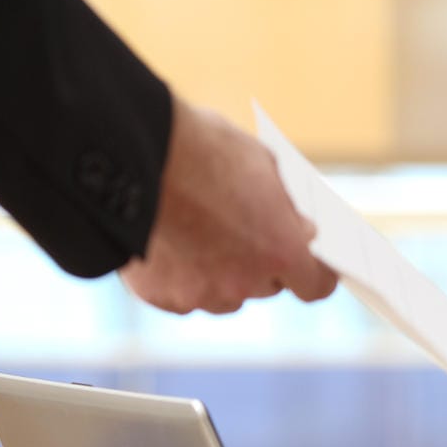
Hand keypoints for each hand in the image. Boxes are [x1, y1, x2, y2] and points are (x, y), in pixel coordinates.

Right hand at [119, 100, 338, 313]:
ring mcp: (201, 294)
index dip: (312, 272)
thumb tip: (299, 228)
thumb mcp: (261, 166)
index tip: (308, 262)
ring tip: (200, 232)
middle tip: (243, 231)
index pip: (316, 285)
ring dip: (221, 274)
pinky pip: (182, 295)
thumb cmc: (201, 149)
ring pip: (224, 295)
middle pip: (267, 287)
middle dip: (261, 263)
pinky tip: (170, 242)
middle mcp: (245, 283)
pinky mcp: (162, 297)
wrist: (131, 153)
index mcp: (282, 250)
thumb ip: (284, 207)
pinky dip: (180, 276)